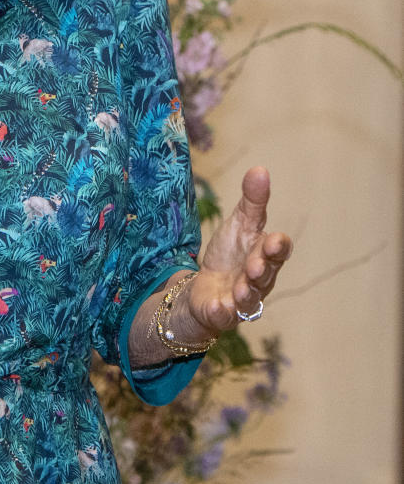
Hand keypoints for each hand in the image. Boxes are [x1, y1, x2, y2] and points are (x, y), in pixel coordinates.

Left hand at [181, 166, 293, 337]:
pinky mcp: (223, 313)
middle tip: (255, 266)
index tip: (273, 240)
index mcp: (265, 255)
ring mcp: (242, 299)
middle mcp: (260, 280)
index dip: (277, 247)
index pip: (278, 251)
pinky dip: (221, 311)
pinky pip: (224, 315)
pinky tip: (216, 306)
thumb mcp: (240, 224)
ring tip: (241, 288)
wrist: (205, 287)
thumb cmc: (229, 254)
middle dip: (262, 269)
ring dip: (246, 293)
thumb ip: (253, 202)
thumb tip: (260, 168)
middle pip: (266, 275)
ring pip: (249, 298)